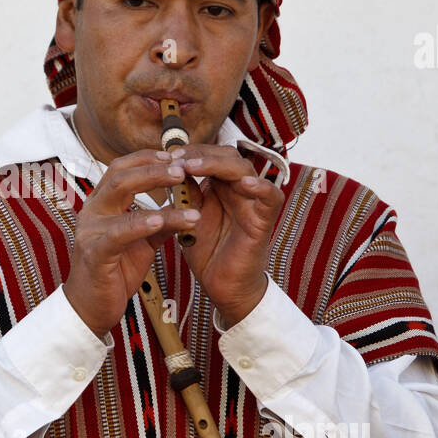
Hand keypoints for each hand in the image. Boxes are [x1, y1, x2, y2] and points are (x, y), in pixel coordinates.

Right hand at [64, 149, 199, 339]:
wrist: (92, 307)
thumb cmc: (115, 271)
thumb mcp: (143, 242)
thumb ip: (160, 222)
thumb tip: (187, 204)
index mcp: (102, 204)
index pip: (121, 167)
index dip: (147, 158)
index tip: (174, 156)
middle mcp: (92, 210)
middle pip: (120, 173)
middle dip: (153, 167)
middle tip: (183, 166)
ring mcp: (91, 230)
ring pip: (119, 193)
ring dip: (153, 184)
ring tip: (182, 183)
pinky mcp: (95, 252)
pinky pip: (119, 232)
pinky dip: (141, 222)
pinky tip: (162, 219)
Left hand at [171, 145, 283, 326]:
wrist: (222, 286)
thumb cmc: (207, 251)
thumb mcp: (189, 217)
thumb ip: (185, 193)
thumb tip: (171, 167)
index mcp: (221, 186)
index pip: (210, 156)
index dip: (190, 152)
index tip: (165, 156)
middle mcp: (239, 189)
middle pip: (227, 156)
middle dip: (200, 153)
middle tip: (176, 158)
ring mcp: (253, 202)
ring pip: (244, 169)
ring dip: (218, 165)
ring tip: (193, 167)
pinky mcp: (264, 220)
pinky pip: (271, 196)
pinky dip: (261, 187)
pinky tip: (244, 183)